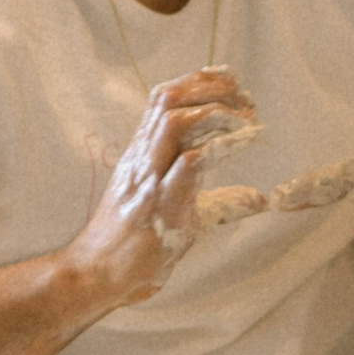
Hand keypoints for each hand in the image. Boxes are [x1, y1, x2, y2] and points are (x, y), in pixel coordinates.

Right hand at [69, 70, 264, 305]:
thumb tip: (259, 200)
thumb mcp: (183, 215)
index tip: (230, 79)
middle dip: (210, 87)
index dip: (197, 81)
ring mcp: (149, 179)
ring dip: (215, 110)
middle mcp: (142, 158)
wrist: (94, 275)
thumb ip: (221, 203)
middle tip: (245, 95)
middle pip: (169, 99)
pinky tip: (246, 142)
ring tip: (246, 117)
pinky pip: (190, 162)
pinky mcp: (159, 204)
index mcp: (142, 155)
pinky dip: (222, 146)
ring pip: (175, 121)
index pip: (162, 100)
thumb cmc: (132, 247)